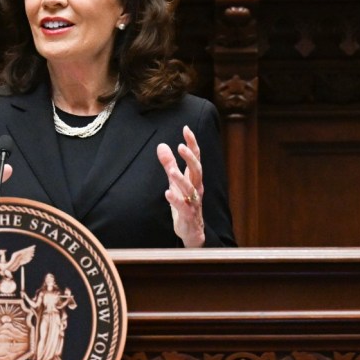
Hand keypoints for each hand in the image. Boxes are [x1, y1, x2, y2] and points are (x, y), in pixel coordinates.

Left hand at [156, 125, 204, 246]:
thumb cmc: (184, 202)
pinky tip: (167, 193)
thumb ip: (169, 164)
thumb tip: (162, 145)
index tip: (186, 129)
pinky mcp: (188, 215)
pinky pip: (183, 207)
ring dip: (180, 179)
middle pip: (197, 170)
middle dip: (190, 158)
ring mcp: (194, 202)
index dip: (192, 143)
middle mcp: (197, 188)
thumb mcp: (175, 181)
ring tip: (171, 170)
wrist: (192, 230)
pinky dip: (175, 200)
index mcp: (194, 178)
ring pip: (190, 189)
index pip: (196, 157)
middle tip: (181, 146)